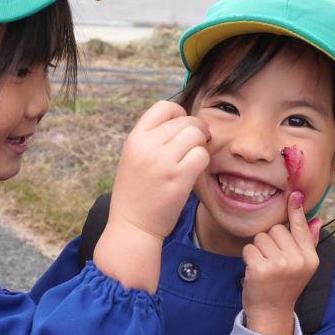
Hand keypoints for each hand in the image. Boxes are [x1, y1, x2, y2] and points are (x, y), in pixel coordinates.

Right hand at [94, 101, 209, 291]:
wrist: (132, 227)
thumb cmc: (136, 194)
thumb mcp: (134, 158)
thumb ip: (153, 139)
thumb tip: (184, 122)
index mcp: (135, 138)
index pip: (165, 107)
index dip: (180, 114)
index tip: (182, 130)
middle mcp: (148, 145)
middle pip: (186, 121)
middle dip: (196, 132)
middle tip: (196, 147)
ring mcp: (163, 161)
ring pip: (196, 136)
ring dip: (201, 147)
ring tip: (193, 161)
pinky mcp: (178, 178)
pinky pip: (202, 156)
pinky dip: (203, 162)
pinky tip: (194, 173)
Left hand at [241, 191, 321, 334]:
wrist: (272, 314)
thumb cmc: (284, 287)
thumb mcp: (302, 267)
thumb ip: (308, 242)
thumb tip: (317, 220)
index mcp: (310, 258)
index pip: (301, 227)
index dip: (295, 210)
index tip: (294, 194)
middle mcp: (298, 260)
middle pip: (276, 229)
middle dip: (269, 241)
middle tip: (272, 261)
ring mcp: (280, 265)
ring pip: (261, 237)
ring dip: (258, 249)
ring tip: (264, 266)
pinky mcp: (261, 269)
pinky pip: (249, 248)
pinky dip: (248, 257)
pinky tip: (254, 271)